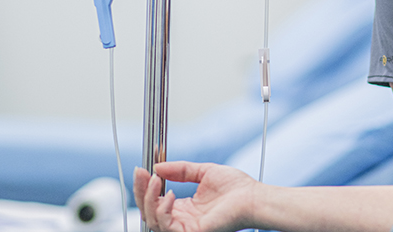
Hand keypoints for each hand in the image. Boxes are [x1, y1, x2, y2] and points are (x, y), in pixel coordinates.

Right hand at [134, 161, 256, 231]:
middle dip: (140, 192)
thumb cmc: (236, 187)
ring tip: (156, 181)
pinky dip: (163, 210)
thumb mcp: (204, 172)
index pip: (155, 201)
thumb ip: (181, 170)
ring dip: (149, 200)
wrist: (252, 197)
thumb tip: (158, 166)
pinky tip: (171, 195)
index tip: (140, 169)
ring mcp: (185, 228)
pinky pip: (167, 226)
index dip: (144, 186)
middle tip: (141, 174)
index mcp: (184, 207)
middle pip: (148, 212)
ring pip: (153, 220)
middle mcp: (182, 219)